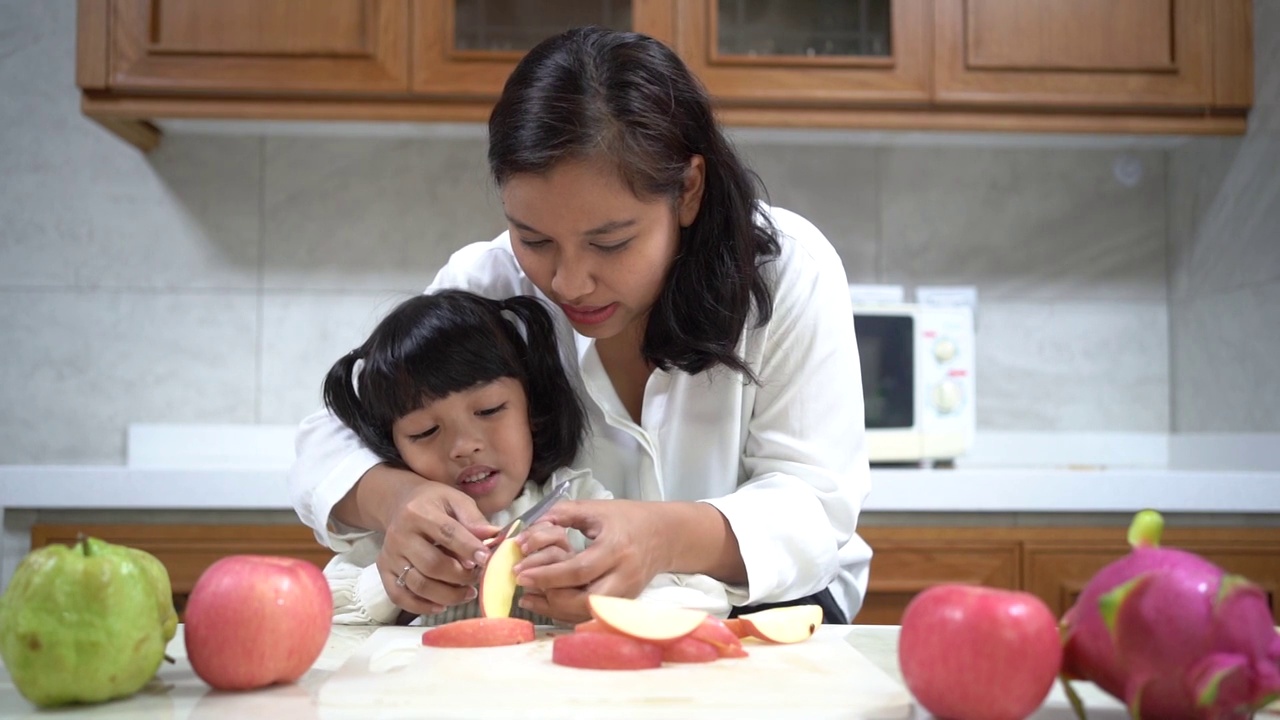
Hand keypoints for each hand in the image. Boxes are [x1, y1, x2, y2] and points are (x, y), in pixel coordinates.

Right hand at [376, 481, 497, 616]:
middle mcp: (400, 535)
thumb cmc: (434, 503)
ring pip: (418, 585)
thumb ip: (474, 519)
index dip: (469, 548)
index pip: (447, 533)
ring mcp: (390, 555)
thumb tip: (494, 536)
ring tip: (468, 593)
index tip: (486, 559)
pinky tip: (442, 605)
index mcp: (419, 513)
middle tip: (477, 577)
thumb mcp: (455, 500)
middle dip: (460, 576)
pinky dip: (422, 606)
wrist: (400, 504)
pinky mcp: (384, 570)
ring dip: (447, 595)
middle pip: (432, 565)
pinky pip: (400, 596)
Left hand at [513, 499, 669, 619]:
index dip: (548, 574)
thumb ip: (561, 514)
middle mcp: (624, 576)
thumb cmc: (628, 518)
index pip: (579, 569)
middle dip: (550, 597)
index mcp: (616, 548)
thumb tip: (529, 528)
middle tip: (522, 586)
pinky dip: (567, 612)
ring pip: (586, 613)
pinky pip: (591, 615)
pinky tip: (547, 602)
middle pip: (584, 600)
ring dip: (555, 608)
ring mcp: (625, 594)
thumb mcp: (595, 509)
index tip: (521, 572)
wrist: (665, 535)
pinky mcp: (622, 604)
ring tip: (528, 597)